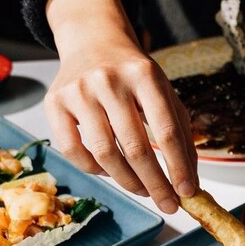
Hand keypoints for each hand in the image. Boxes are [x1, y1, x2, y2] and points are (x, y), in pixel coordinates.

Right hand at [44, 0, 197, 212]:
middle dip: (156, 184)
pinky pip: (73, 151)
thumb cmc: (136, 76)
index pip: (165, 130)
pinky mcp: (54, 102)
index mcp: (145, 75)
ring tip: (144, 190)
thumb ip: (180, 134)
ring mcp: (78, 91)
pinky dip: (95, 170)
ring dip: (128, 182)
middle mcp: (109, 81)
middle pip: (135, 148)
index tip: (187, 192)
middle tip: (168, 204)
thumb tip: (189, 182)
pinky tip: (111, 173)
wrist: (93, 42)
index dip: (178, 166)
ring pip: (105, 154)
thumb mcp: (165, 94)